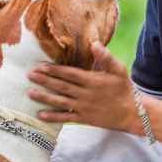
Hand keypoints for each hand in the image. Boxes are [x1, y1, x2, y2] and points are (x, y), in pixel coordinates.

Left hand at [27, 42, 141, 132]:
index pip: (70, 74)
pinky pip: (66, 118)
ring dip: (44, 97)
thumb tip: (94, 43)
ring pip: (60, 102)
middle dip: (45, 80)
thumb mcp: (118, 70)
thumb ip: (106, 57)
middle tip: (29, 75)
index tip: (41, 65)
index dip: (55, 70)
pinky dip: (53, 117)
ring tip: (30, 93)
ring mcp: (83, 108)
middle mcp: (86, 94)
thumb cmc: (123, 88)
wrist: (131, 113)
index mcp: (93, 80)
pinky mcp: (84, 119)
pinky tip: (40, 114)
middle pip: (62, 86)